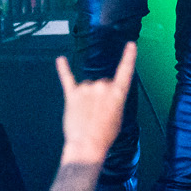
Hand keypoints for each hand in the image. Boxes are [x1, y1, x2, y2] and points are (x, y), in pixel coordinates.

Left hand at [57, 44, 136, 164]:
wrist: (87, 145)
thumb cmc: (105, 135)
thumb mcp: (118, 117)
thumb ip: (114, 100)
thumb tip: (106, 94)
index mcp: (117, 93)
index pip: (125, 71)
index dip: (129, 57)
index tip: (130, 44)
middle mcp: (102, 86)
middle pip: (103, 83)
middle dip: (101, 96)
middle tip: (99, 113)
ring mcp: (86, 89)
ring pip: (88, 86)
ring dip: (87, 98)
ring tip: (87, 114)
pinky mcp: (72, 95)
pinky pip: (67, 78)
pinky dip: (63, 69)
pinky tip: (60, 60)